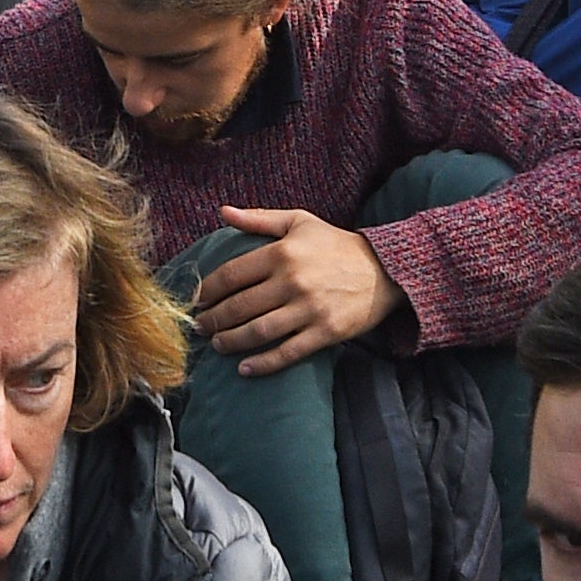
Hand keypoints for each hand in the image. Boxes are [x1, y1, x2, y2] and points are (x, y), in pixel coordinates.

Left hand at [193, 206, 405, 373]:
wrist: (385, 269)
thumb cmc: (336, 244)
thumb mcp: (299, 222)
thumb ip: (259, 219)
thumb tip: (223, 212)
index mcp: (282, 253)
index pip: (231, 275)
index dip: (207, 290)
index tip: (196, 300)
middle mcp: (293, 281)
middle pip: (240, 306)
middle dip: (214, 320)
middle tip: (200, 327)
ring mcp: (309, 309)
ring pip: (258, 331)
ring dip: (232, 341)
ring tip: (217, 345)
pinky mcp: (325, 333)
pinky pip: (287, 352)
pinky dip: (263, 363)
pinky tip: (244, 368)